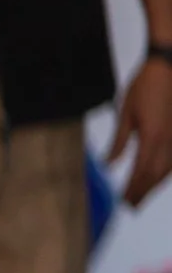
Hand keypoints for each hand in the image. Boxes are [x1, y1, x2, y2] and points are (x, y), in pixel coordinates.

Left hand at [109, 57, 171, 207]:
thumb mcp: (126, 113)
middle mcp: (168, 140)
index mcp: (152, 137)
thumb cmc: (144, 87)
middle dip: (143, 192)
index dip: (132, 188)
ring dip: (154, 184)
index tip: (123, 201)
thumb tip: (108, 165)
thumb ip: (118, 141)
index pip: (141, 171)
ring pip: (168, 169)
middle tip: (130, 206)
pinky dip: (165, 171)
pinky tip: (157, 177)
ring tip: (140, 196)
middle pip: (156, 175)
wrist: (168, 66)